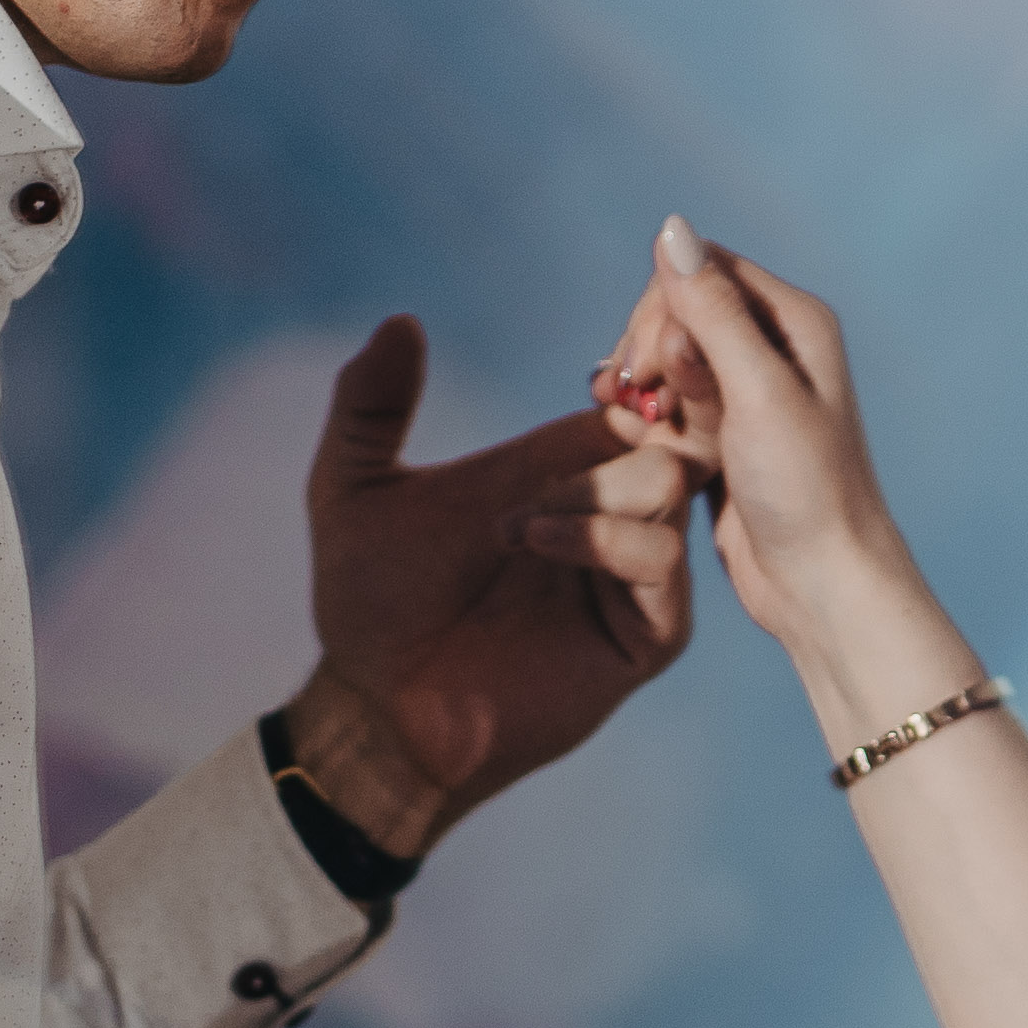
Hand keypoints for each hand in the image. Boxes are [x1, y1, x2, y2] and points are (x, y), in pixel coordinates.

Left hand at [285, 313, 695, 853]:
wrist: (380, 708)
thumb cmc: (368, 603)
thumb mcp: (353, 486)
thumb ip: (368, 403)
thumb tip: (400, 319)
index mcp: (561, 473)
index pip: (635, 401)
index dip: (631, 375)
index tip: (597, 374)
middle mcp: (609, 518)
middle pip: (674, 434)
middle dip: (632, 422)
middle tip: (564, 448)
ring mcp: (631, 578)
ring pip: (673, 488)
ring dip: (599, 485)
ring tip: (518, 521)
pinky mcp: (643, 636)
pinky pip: (663, 564)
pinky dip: (604, 538)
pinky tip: (533, 541)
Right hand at [591, 218, 912, 659]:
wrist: (822, 587)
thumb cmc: (806, 492)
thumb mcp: (756, 392)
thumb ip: (712, 311)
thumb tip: (671, 225)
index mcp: (795, 321)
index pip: (702, 270)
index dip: (661, 311)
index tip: (649, 369)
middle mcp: (774, 348)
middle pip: (678, 311)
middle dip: (649, 352)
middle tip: (643, 404)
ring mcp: (749, 393)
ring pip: (668, 361)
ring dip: (646, 391)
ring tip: (642, 429)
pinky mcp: (726, 436)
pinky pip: (671, 404)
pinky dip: (652, 421)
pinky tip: (646, 445)